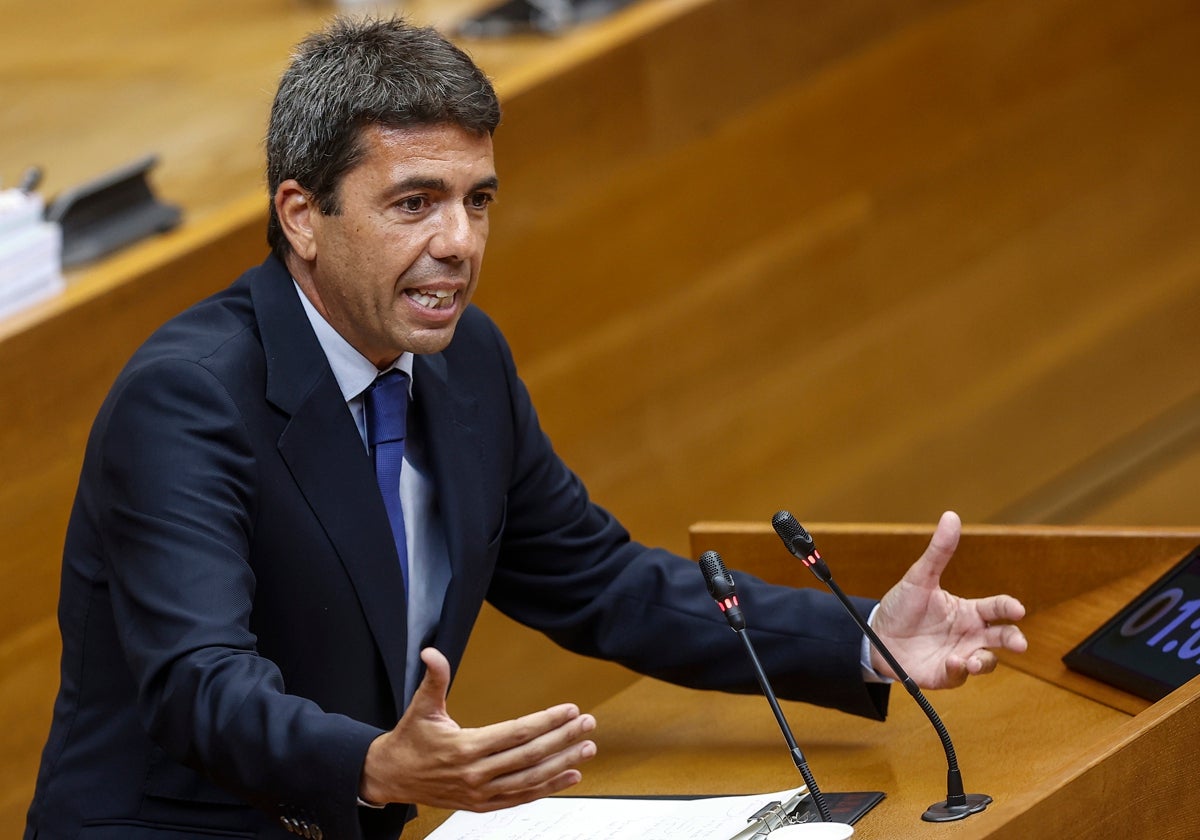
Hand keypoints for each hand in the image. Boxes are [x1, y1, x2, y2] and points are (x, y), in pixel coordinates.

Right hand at [359, 648, 596, 810]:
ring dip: (563, 764)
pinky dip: (548, 788)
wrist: (389, 777)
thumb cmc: (409, 740)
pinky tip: (570, 776)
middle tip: (588, 724)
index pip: (516, 732)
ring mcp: (481, 792)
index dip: (546, 721)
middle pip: (530, 755)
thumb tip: (432, 652)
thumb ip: (434, 678)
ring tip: (587, 749)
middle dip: (563, 739)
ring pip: (531, 779)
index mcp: (465, 747)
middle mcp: (476, 773)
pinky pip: (521, 797)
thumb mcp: (420, 706)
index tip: (569, 710)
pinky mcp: (482, 804)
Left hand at [870, 511, 1026, 688]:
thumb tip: (951, 516)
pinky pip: (959, 677)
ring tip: (973, 660)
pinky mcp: (945, 674)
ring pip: (986, 662)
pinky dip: (959, 672)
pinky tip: (951, 663)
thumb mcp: (919, 578)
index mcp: (968, 611)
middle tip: (1019, 643)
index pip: (997, 608)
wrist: (875, 635)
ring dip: (985, 662)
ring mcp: (959, 655)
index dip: (1009, 608)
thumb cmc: (901, 606)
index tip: (1017, 609)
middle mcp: (968, 634)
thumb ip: (938, 551)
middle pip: (1002, 638)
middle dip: (1014, 640)